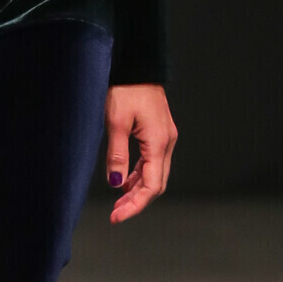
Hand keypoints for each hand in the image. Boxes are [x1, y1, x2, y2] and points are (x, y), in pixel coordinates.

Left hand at [104, 84, 176, 222]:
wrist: (137, 65)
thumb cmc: (126, 89)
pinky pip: (152, 161)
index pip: (151, 186)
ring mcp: (166, 138)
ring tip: (118, 201)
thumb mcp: (115, 122)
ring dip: (137, 189)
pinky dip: (139, 175)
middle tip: (115, 213)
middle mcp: (167, 143)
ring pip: (155, 174)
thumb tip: (116, 183)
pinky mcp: (160, 133)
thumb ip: (117, 154)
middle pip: (156, 184)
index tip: (116, 217)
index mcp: (159, 143)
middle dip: (136, 202)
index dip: (134, 205)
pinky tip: (125, 180)